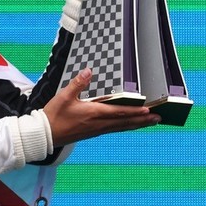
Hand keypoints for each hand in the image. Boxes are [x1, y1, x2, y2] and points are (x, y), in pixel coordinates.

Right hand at [43, 68, 159, 145]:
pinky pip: (114, 129)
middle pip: (125, 122)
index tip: (149, 110)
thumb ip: (78, 83)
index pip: (119, 112)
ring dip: (137, 124)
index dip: (135, 111)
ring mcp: (97, 130)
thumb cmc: (54, 115)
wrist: (45, 135)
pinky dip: (125, 126)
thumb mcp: (64, 96)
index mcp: (94, 113)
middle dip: (143, 120)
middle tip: (159, 118)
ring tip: (150, 122)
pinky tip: (128, 125)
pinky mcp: (93, 133)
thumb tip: (90, 71)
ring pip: (122, 127)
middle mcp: (99, 123)